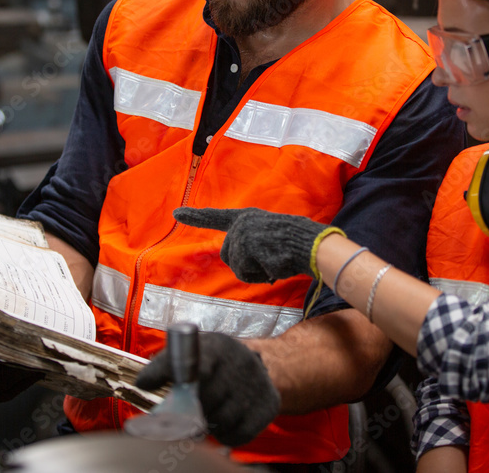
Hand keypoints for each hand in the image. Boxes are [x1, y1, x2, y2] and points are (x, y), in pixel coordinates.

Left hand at [135, 332, 279, 446]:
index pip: (193, 361)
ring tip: (210, 412)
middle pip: (203, 400)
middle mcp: (240, 361)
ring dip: (209, 424)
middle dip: (190, 411)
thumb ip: (166, 366)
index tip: (147, 384)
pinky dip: (227, 435)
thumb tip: (142, 383)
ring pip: (220, 420)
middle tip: (187, 411)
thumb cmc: (215, 364)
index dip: (169, 374)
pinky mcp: (269, 405)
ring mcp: (257, 383)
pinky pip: (237, 435)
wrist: (262, 366)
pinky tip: (227, 421)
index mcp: (216, 345)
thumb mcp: (193, 354)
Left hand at [173, 207, 342, 282]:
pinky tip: (274, 265)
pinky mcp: (246, 246)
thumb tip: (238, 263)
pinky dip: (260, 276)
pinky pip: (246, 274)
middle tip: (269, 261)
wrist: (312, 245)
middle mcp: (241, 223)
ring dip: (255, 272)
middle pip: (228, 256)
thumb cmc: (295, 245)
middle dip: (246, 266)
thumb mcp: (268, 237)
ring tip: (274, 261)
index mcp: (247, 217)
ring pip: (237, 267)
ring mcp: (243, 233)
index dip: (195, 217)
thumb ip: (250, 244)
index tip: (176, 213)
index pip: (216, 217)